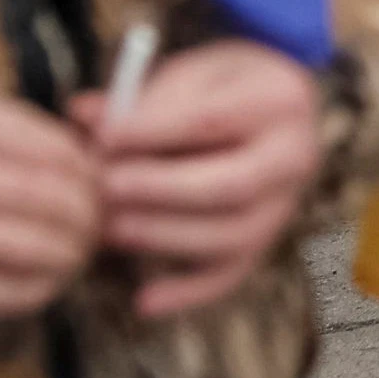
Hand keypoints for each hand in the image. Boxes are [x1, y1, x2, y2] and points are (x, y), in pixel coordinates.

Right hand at [0, 80, 102, 316]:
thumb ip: (23, 126)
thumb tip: (91, 159)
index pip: (58, 153)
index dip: (93, 171)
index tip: (103, 179)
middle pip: (52, 204)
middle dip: (91, 215)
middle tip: (101, 218)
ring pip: (31, 252)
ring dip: (71, 255)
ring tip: (81, 249)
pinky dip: (36, 290)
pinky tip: (48, 279)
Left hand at [68, 40, 322, 320]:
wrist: (271, 107)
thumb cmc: (219, 88)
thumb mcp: (191, 75)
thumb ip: (141, 99)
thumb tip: (83, 115)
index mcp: (279, 101)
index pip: (212, 122)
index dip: (154, 132)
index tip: (103, 138)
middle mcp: (295, 157)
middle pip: (232, 186)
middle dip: (162, 191)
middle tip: (106, 187)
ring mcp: (284, 206)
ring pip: (232, 237)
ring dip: (166, 237)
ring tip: (111, 229)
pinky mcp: (264, 241)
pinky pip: (229, 275)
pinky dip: (187, 293)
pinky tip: (142, 302)